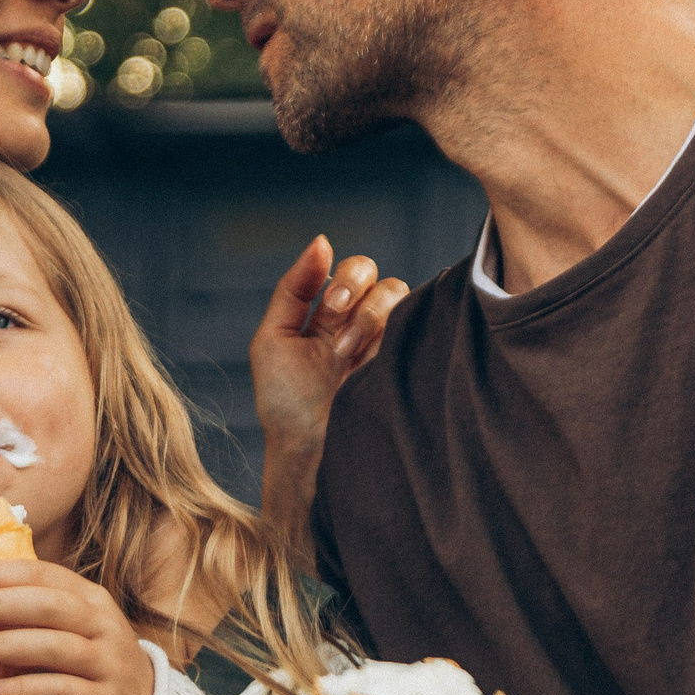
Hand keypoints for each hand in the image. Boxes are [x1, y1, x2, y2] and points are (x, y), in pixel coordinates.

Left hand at [0, 558, 156, 694]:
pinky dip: (19, 691)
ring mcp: (108, 663)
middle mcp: (103, 624)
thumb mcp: (46, 651)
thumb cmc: (84, 673)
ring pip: (54, 646)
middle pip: (49, 605)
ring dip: (4, 646)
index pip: (42, 575)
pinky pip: (59, 692)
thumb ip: (0, 646)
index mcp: (88, 599)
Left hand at [251, 235, 407, 550]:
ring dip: (372, 318)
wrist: (310, 454)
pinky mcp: (410, 362)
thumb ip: (294, 287)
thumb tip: (323, 240)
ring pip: (401, 296)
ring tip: (351, 356)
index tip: (329, 310)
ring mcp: (389, 344)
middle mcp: (364, 326)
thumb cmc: (284, 403)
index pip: (353, 271)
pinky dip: (396, 333)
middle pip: (378, 278)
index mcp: (332, 317)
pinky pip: (422, 326)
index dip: (344, 279)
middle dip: (357, 292)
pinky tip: (374, 358)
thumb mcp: (273, 339)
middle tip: (339, 328)